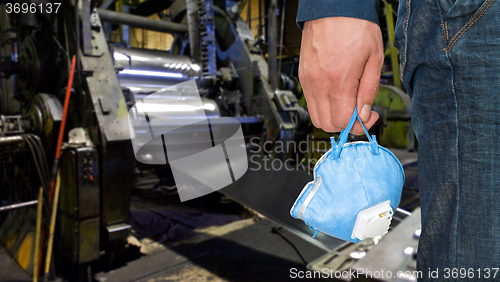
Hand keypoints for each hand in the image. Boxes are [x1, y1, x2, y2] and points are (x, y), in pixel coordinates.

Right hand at [299, 17, 383, 134]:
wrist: (332, 7)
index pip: (343, 121)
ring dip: (332, 117)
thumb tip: (365, 114)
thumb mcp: (374, 58)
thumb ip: (369, 90)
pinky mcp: (303, 76)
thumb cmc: (355, 27)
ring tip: (347, 104)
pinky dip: (324, 105)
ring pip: (316, 116)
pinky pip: (310, 102)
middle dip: (345, 125)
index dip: (358, 125)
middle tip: (359, 113)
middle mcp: (319, 84)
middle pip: (327, 124)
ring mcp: (308, 81)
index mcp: (338, 81)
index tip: (369, 117)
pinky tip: (336, 93)